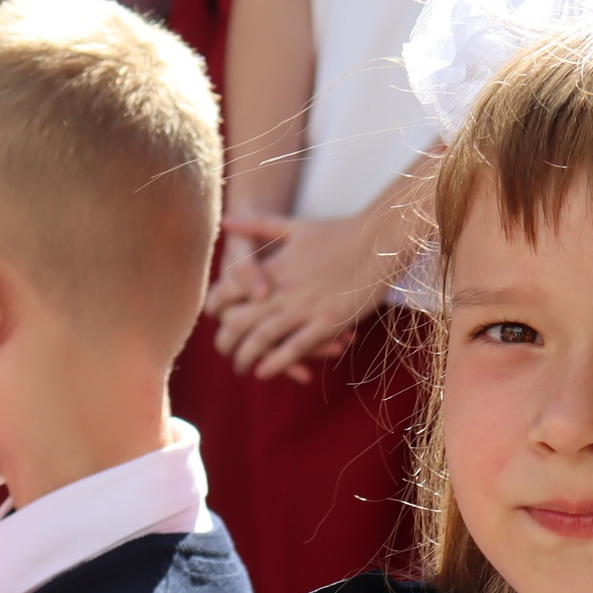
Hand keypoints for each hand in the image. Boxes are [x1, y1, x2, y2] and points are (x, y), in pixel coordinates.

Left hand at [209, 212, 391, 381]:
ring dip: (246, 357)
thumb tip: (223, 220)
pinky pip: (295, 348)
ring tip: (241, 366)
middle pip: (239, 322)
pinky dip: (276, 363)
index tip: (213, 316)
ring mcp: (306, 308)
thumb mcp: (292, 224)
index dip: (215, 306)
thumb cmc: (338, 232)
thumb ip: (256, 223)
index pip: (229, 290)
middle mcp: (283, 290)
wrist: (379, 240)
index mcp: (273, 268)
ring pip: (263, 339)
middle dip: (226, 341)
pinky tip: (264, 372)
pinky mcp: (328, 322)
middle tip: (223, 350)